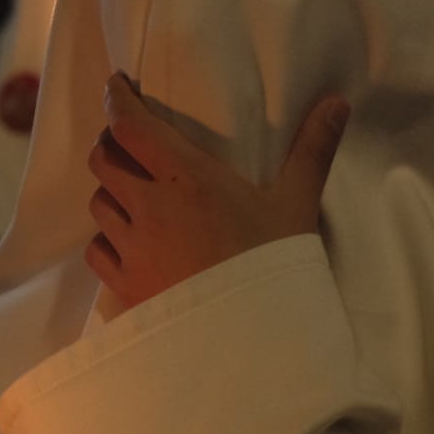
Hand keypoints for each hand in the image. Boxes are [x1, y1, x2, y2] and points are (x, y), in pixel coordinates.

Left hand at [85, 73, 348, 310]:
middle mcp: (149, 207)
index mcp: (187, 179)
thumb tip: (336, 103)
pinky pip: (97, 250)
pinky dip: (107, 240)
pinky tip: (129, 243)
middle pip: (103, 159)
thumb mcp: (296, 207)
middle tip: (131, 143)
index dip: (116, 100)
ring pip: (98, 204)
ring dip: (111, 193)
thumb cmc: (272, 268)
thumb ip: (311, 152)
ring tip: (134, 194)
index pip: (130, 126)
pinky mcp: (124, 286)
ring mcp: (132, 248)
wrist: (248, 345)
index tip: (117, 87)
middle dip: (112, 145)